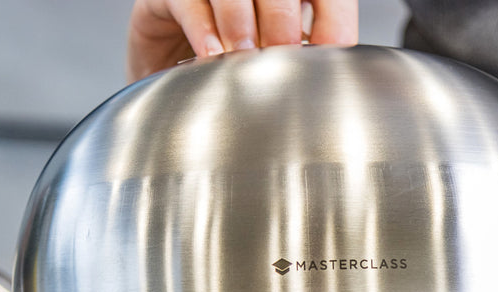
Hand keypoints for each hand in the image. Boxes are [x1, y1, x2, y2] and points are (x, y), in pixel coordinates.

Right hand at [127, 0, 358, 81]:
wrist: (164, 54)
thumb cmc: (224, 52)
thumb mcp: (269, 53)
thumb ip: (300, 55)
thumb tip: (328, 78)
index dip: (333, 22)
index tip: (332, 55)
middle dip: (284, 25)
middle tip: (283, 59)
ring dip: (242, 25)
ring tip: (244, 56)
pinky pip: (188, 2)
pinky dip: (203, 29)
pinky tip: (212, 53)